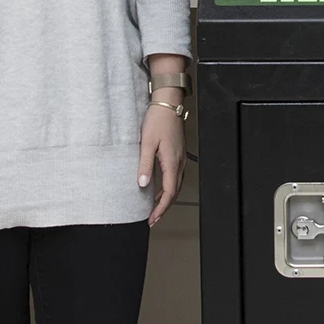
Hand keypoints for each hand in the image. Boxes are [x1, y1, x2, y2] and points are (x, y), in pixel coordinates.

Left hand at [139, 99, 186, 226]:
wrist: (168, 105)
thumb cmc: (158, 120)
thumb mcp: (147, 143)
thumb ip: (145, 165)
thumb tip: (143, 184)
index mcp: (172, 163)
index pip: (168, 193)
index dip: (160, 208)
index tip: (152, 218)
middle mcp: (179, 163)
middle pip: (174, 192)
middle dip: (164, 207)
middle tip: (152, 218)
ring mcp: (180, 159)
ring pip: (176, 185)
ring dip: (167, 198)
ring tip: (155, 207)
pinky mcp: (178, 154)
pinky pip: (176, 176)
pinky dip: (169, 187)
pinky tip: (159, 188)